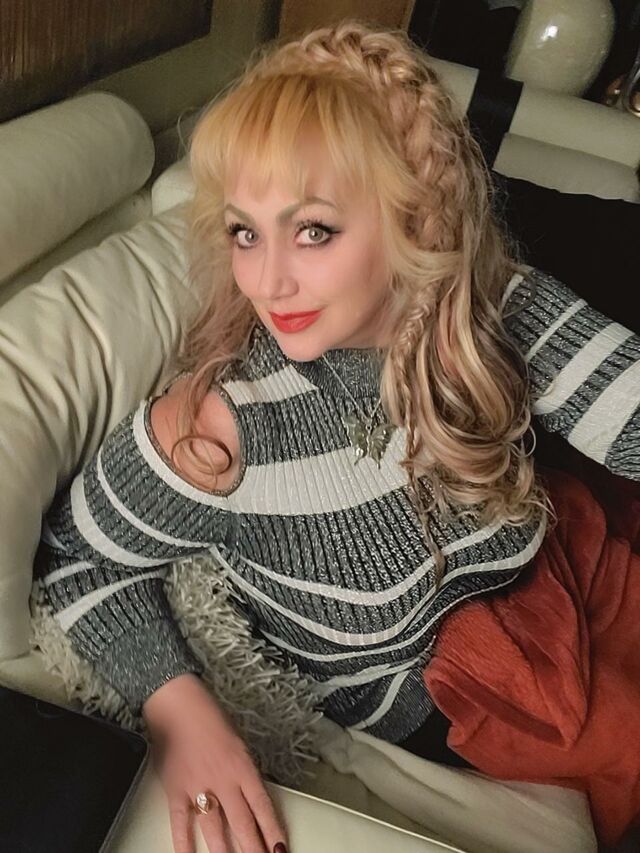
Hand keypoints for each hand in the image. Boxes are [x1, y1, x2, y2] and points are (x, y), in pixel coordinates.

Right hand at [143, 674, 288, 852]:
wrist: (177, 704)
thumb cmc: (208, 715)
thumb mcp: (238, 739)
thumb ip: (243, 768)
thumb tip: (249, 791)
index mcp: (242, 766)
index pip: (262, 806)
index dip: (273, 830)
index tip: (280, 848)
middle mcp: (223, 780)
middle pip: (243, 823)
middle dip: (254, 849)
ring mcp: (198, 787)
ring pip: (215, 829)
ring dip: (225, 852)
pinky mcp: (175, 789)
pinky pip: (181, 823)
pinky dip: (184, 844)